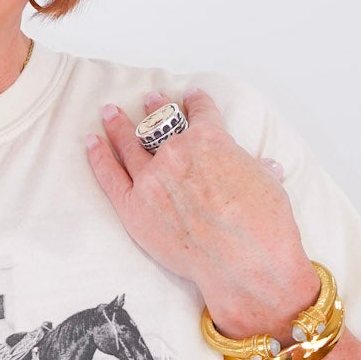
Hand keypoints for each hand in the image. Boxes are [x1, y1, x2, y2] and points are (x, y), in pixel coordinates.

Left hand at [87, 88, 317, 336]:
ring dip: (118, 125)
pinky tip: (92, 142)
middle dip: (156, 109)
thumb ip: (258, 171)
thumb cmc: (263, 225)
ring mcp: (151, 179)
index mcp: (211, 140)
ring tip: (109, 112)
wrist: (243, 262)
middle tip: (149, 98)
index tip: (191, 97)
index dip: (197, 102)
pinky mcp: (133, 206)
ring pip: (129, 144)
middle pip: (161, 124)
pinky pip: (109, 175)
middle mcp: (176, 153)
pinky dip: (98, 157)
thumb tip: (268, 167)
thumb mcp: (268, 185)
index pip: (202, 113)